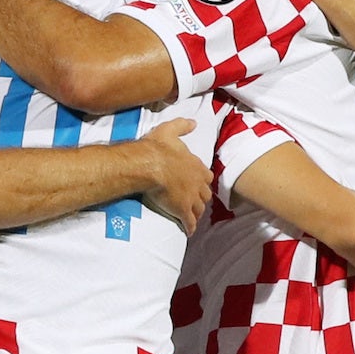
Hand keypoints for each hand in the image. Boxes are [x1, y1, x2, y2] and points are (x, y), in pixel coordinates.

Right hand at [141, 117, 212, 233]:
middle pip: (205, 195)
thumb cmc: (158, 147)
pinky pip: (189, 221)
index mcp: (195, 165)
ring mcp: (191, 197)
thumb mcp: (170, 130)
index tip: (199, 184)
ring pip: (199, 209)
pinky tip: (188, 231)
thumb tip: (193, 122)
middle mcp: (197, 183)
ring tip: (193, 217)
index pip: (206, 176)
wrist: (149, 164)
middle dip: (201, 198)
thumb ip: (182, 126)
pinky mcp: (182, 209)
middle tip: (196, 202)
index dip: (202, 181)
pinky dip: (190, 227)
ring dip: (196, 213)